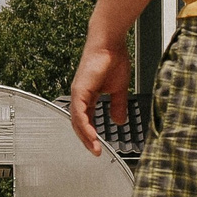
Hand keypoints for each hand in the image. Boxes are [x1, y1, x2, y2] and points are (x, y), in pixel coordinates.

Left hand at [64, 26, 132, 157]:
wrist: (110, 43)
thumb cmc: (113, 60)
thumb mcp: (118, 89)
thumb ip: (117, 105)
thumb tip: (119, 121)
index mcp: (87, 96)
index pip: (86, 120)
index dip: (92, 134)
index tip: (99, 147)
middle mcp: (79, 96)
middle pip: (79, 124)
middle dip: (87, 140)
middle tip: (96, 152)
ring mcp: (77, 94)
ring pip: (77, 121)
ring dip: (86, 137)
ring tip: (95, 149)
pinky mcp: (79, 90)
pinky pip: (80, 113)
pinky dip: (85, 126)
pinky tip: (92, 136)